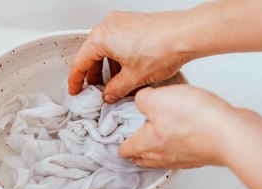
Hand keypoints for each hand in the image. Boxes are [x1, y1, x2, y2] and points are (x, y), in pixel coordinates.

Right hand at [68, 11, 188, 102]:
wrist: (186, 33)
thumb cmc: (162, 48)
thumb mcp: (133, 77)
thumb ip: (116, 89)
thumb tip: (109, 94)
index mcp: (101, 37)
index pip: (80, 62)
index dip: (75, 80)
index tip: (75, 90)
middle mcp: (108, 25)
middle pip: (91, 54)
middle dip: (92, 75)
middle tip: (93, 90)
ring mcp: (121, 22)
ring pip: (105, 48)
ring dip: (106, 67)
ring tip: (112, 84)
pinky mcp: (133, 23)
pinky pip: (117, 42)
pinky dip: (117, 57)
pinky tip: (124, 71)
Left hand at [119, 84, 236, 167]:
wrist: (229, 133)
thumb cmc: (193, 119)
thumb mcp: (156, 99)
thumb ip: (141, 99)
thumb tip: (141, 99)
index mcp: (146, 144)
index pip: (125, 150)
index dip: (119, 143)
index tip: (118, 139)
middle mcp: (162, 156)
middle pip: (143, 159)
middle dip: (137, 150)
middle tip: (134, 140)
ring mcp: (182, 159)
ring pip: (162, 158)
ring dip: (157, 150)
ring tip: (157, 138)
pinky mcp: (200, 155)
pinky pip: (182, 155)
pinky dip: (178, 148)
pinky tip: (183, 136)